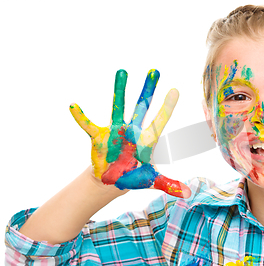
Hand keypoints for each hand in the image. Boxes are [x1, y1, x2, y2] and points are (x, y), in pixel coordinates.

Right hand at [69, 69, 190, 197]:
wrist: (113, 180)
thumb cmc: (134, 176)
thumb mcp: (151, 180)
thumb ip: (169, 185)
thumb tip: (188, 194)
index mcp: (147, 140)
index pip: (160, 121)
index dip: (167, 107)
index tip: (175, 90)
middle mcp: (133, 130)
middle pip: (142, 106)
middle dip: (148, 90)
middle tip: (155, 71)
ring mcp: (116, 130)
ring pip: (118, 106)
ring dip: (120, 90)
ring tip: (122, 71)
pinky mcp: (100, 137)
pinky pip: (88, 125)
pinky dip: (81, 117)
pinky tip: (73, 106)